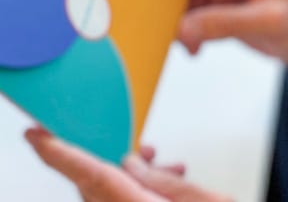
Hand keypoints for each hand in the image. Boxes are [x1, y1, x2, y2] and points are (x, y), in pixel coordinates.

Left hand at [25, 128, 229, 201]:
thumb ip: (165, 183)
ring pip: (109, 196)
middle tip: (133, 141)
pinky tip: (167, 180)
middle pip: (96, 186)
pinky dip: (137, 190)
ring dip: (129, 175)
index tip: (37, 135)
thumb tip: (135, 163)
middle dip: (110, 158)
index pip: (89, 174)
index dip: (59, 153)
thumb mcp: (208, 201)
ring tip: (163, 162)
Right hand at [136, 0, 287, 64]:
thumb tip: (182, 29)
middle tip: (152, 23)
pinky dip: (188, 34)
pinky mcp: (225, 13)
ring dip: (177, 22)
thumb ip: (225, 23)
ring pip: (187, 1)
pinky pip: (194, 20)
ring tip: (176, 43)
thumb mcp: (270, 20)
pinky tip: (192, 51)